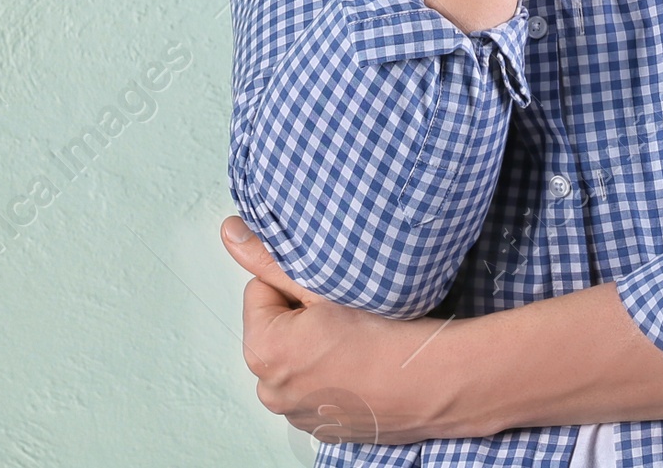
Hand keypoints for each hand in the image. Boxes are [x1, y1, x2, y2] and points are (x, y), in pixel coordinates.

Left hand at [222, 217, 462, 446]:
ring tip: (356, 338)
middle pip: (276, 326)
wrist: (432, 381)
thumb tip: (231, 233)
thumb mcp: (324, 282)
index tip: (329, 291)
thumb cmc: (383, 333)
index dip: (297, 282)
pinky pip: (315, 386)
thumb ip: (271, 258)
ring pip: (296, 356)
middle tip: (345, 312)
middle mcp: (271, 391)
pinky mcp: (323, 428)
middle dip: (303, 315)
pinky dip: (332, 373)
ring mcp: (297, 415)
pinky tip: (360, 363)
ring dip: (316, 344)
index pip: (261, 291)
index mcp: (263, 351)